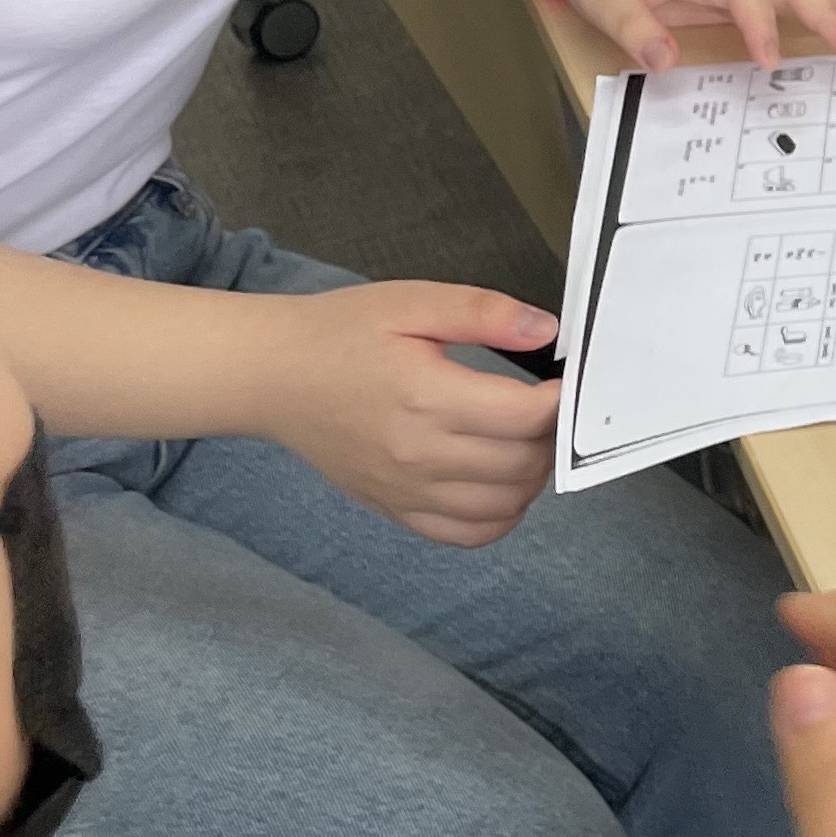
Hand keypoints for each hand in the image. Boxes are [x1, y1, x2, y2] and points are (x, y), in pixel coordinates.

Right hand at [260, 281, 563, 545]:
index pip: (527, 417)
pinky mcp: (394, 509)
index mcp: (426, 396)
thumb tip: (546, 331)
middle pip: (524, 464)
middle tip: (546, 409)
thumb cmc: (340, 334)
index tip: (563, 382)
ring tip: (524, 441)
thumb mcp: (413, 302)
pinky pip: (467, 534)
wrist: (271, 375)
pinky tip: (499, 481)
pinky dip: (499, 515)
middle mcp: (418, 453)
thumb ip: (484, 312)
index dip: (561, 400)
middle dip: (551, 437)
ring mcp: (405, 489)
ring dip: (532, 477)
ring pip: (505, 506)